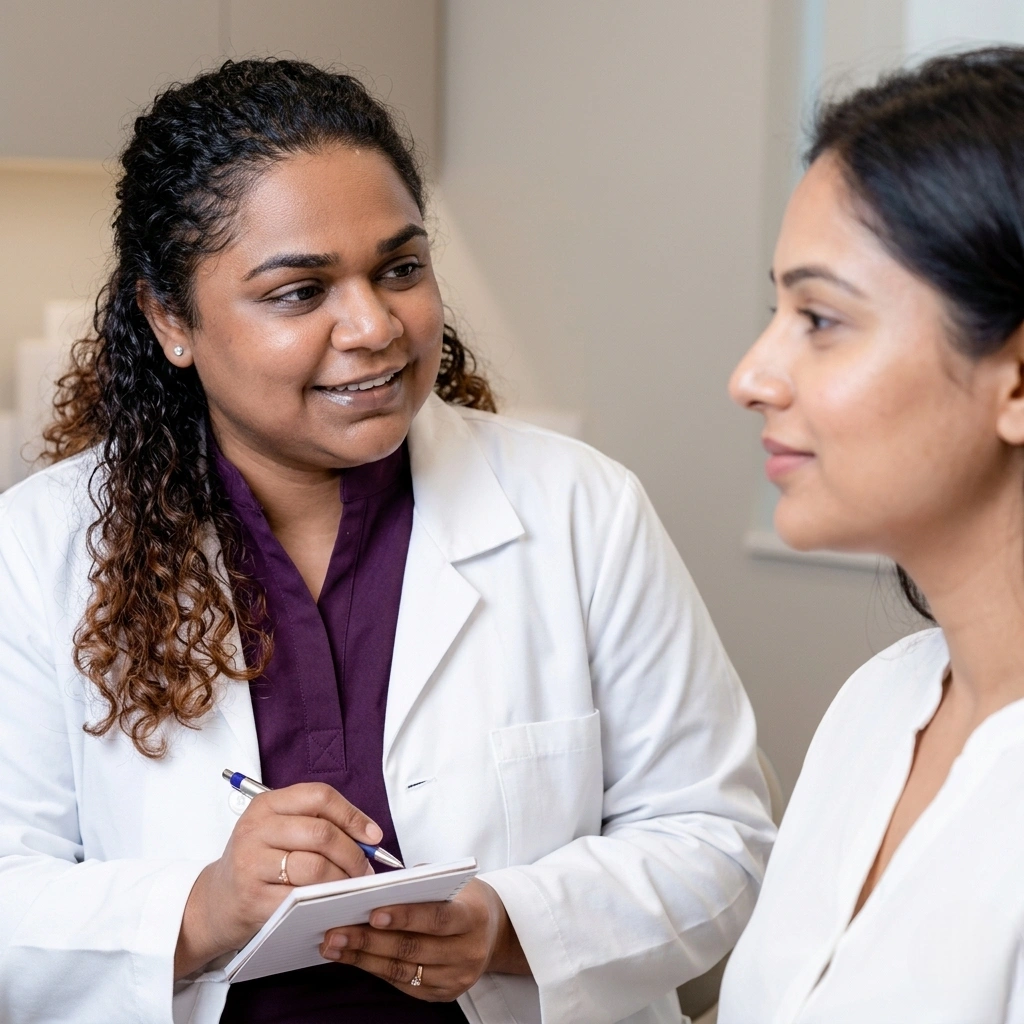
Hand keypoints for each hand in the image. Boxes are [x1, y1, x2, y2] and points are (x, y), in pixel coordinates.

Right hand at [174, 783, 380, 978]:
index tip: (373, 835)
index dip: (352, 815)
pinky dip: (325, 901)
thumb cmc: (258, 863)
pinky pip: (301, 898)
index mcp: (266, 805)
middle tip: (366, 869)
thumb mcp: (278, 830)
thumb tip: (369, 836)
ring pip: (316, 867)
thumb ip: (317, 824)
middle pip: (322, 833)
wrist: (216, 902)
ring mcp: (252, 864)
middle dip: (354, 853)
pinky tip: (333, 903)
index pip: (319, 796)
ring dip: (343, 880)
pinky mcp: (253, 899)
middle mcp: (256, 829)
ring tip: (352, 887)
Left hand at [319, 879, 530, 1000]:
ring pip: (403, 971)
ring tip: (334, 945)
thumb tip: (374, 886)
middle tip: (336, 931)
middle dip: (370, 940)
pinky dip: (374, 970)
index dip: (405, 916)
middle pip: (413, 949)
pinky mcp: (444, 995)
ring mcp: (457, 978)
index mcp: (473, 917)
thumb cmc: (463, 899)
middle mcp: (468, 952)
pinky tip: (353, 958)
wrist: (492, 932)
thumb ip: (420, 883)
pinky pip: (403, 984)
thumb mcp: (452, 883)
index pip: (437, 918)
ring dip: (363, 958)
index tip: (372, 913)